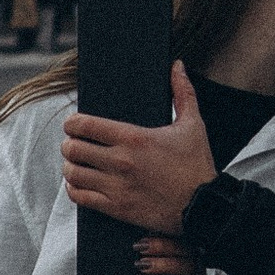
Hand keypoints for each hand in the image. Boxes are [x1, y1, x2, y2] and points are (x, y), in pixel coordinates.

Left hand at [62, 63, 216, 234]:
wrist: (205, 206)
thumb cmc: (197, 166)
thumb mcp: (193, 125)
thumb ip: (183, 93)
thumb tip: (177, 66)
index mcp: (134, 138)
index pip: (84, 125)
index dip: (72, 123)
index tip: (73, 124)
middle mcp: (121, 161)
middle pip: (73, 149)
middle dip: (69, 144)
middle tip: (73, 144)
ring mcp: (117, 186)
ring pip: (72, 173)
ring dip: (70, 166)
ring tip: (76, 163)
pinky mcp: (117, 208)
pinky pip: (80, 197)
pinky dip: (74, 189)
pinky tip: (79, 183)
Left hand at [134, 231, 221, 274]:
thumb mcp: (157, 273)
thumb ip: (149, 258)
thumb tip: (131, 245)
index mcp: (184, 253)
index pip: (176, 237)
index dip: (159, 235)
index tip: (140, 238)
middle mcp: (194, 263)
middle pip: (183, 248)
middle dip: (160, 246)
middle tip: (139, 248)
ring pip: (187, 266)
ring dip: (164, 264)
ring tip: (143, 266)